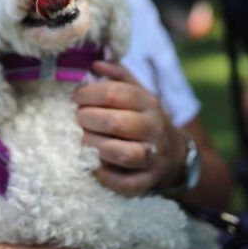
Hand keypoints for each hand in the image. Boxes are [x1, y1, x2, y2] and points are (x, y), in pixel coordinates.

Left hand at [73, 61, 185, 196]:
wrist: (172, 155)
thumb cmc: (143, 119)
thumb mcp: (137, 92)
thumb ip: (117, 75)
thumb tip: (95, 64)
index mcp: (149, 102)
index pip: (116, 93)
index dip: (89, 94)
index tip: (75, 97)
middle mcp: (153, 128)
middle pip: (116, 123)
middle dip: (88, 120)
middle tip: (76, 118)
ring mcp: (152, 157)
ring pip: (124, 154)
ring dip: (96, 146)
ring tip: (83, 140)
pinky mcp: (146, 183)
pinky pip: (125, 184)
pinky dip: (105, 177)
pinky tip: (93, 166)